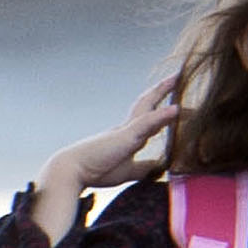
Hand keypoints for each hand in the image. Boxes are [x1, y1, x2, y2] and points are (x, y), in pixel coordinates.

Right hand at [32, 72, 175, 242]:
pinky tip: (176, 109)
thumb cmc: (95, 170)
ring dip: (163, 92)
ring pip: (148, 106)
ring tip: (178, 79)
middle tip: (177, 77)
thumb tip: (161, 167)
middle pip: (148, 104)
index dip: (162, 110)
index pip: (149, 118)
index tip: (177, 103)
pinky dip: (162, 115)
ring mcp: (127, 130)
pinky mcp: (125, 136)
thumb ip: (144, 166)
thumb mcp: (128, 170)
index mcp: (127, 135)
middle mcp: (127, 128)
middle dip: (162, 91)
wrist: (70, 171)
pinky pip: (146, 122)